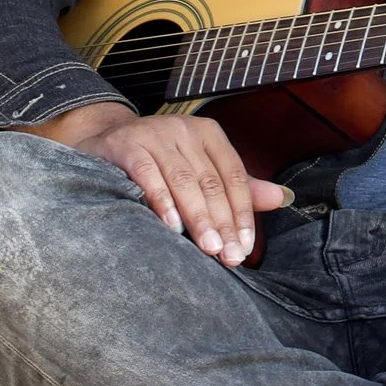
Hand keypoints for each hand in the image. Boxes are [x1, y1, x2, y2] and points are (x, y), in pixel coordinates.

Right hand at [35, 102, 289, 267]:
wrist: (103, 143)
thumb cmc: (159, 162)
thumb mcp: (200, 169)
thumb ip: (238, 187)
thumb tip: (282, 198)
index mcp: (208, 134)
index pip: (234, 176)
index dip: (243, 213)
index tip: (247, 247)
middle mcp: (184, 130)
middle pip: (211, 182)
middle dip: (224, 223)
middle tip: (231, 256)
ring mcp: (154, 134)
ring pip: (184, 181)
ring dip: (198, 218)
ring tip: (210, 248)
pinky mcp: (126, 145)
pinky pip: (148, 176)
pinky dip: (161, 202)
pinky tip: (171, 227)